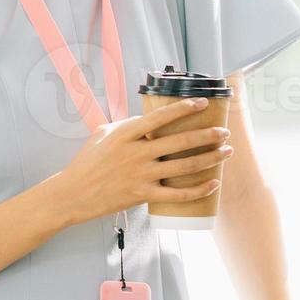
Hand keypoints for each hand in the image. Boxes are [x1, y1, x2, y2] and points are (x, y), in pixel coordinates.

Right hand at [43, 98, 232, 224]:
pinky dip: (199, 189)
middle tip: (223, 132)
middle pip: (180, 142)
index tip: (202, 103)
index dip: (184, 108)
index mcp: (126, 134)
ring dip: (210, 158)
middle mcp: (137, 153)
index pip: (160, 117)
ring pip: (184, 167)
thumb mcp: (102, 134)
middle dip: (208, 136)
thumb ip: (126, 125)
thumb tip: (148, 119)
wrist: (73, 194)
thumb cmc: (86, 162)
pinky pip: (178, 194)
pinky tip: (213, 183)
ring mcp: (141, 175)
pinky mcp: (143, 195)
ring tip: (226, 152)